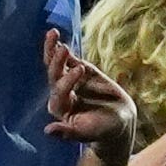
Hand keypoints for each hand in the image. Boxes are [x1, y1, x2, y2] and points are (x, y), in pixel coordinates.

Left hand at [42, 31, 136, 154]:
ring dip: (53, 50)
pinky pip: (69, 59)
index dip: (68, 80)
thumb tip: (48, 131)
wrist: (118, 121)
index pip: (59, 91)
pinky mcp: (80, 71)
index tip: (81, 70)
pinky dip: (63, 49)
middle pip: (53, 75)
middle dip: (56, 62)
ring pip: (57, 64)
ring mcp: (69, 80)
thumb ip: (68, 132)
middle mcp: (61, 93)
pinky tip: (57, 38)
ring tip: (53, 33)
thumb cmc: (101, 130)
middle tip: (63, 48)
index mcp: (60, 108)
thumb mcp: (86, 132)